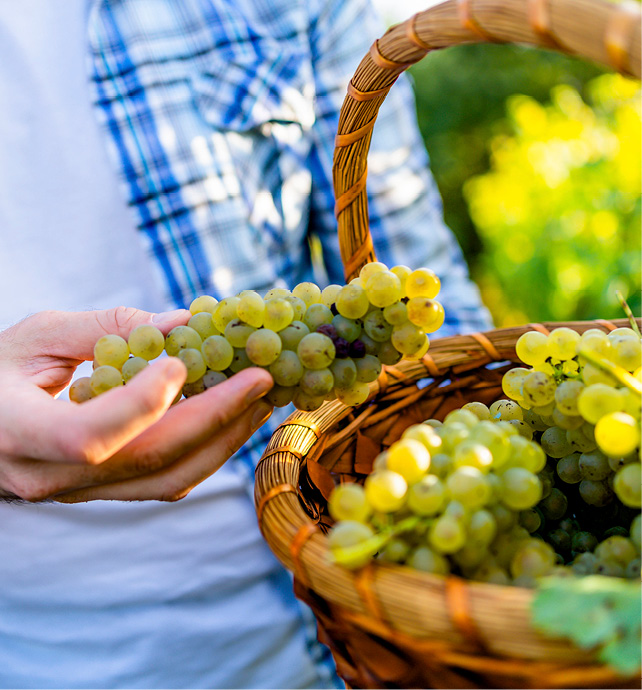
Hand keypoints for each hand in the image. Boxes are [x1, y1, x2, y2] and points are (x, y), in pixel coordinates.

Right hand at [0, 307, 272, 502]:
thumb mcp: (36, 337)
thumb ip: (104, 328)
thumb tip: (180, 323)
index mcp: (19, 432)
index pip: (88, 437)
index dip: (140, 405)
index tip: (180, 363)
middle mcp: (51, 476)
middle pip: (148, 460)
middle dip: (214, 417)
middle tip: (260, 379)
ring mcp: (80, 492)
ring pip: (166, 479)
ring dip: (223, 438)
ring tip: (260, 399)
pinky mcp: (105, 492)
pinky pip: (164, 480)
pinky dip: (206, 449)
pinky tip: (230, 418)